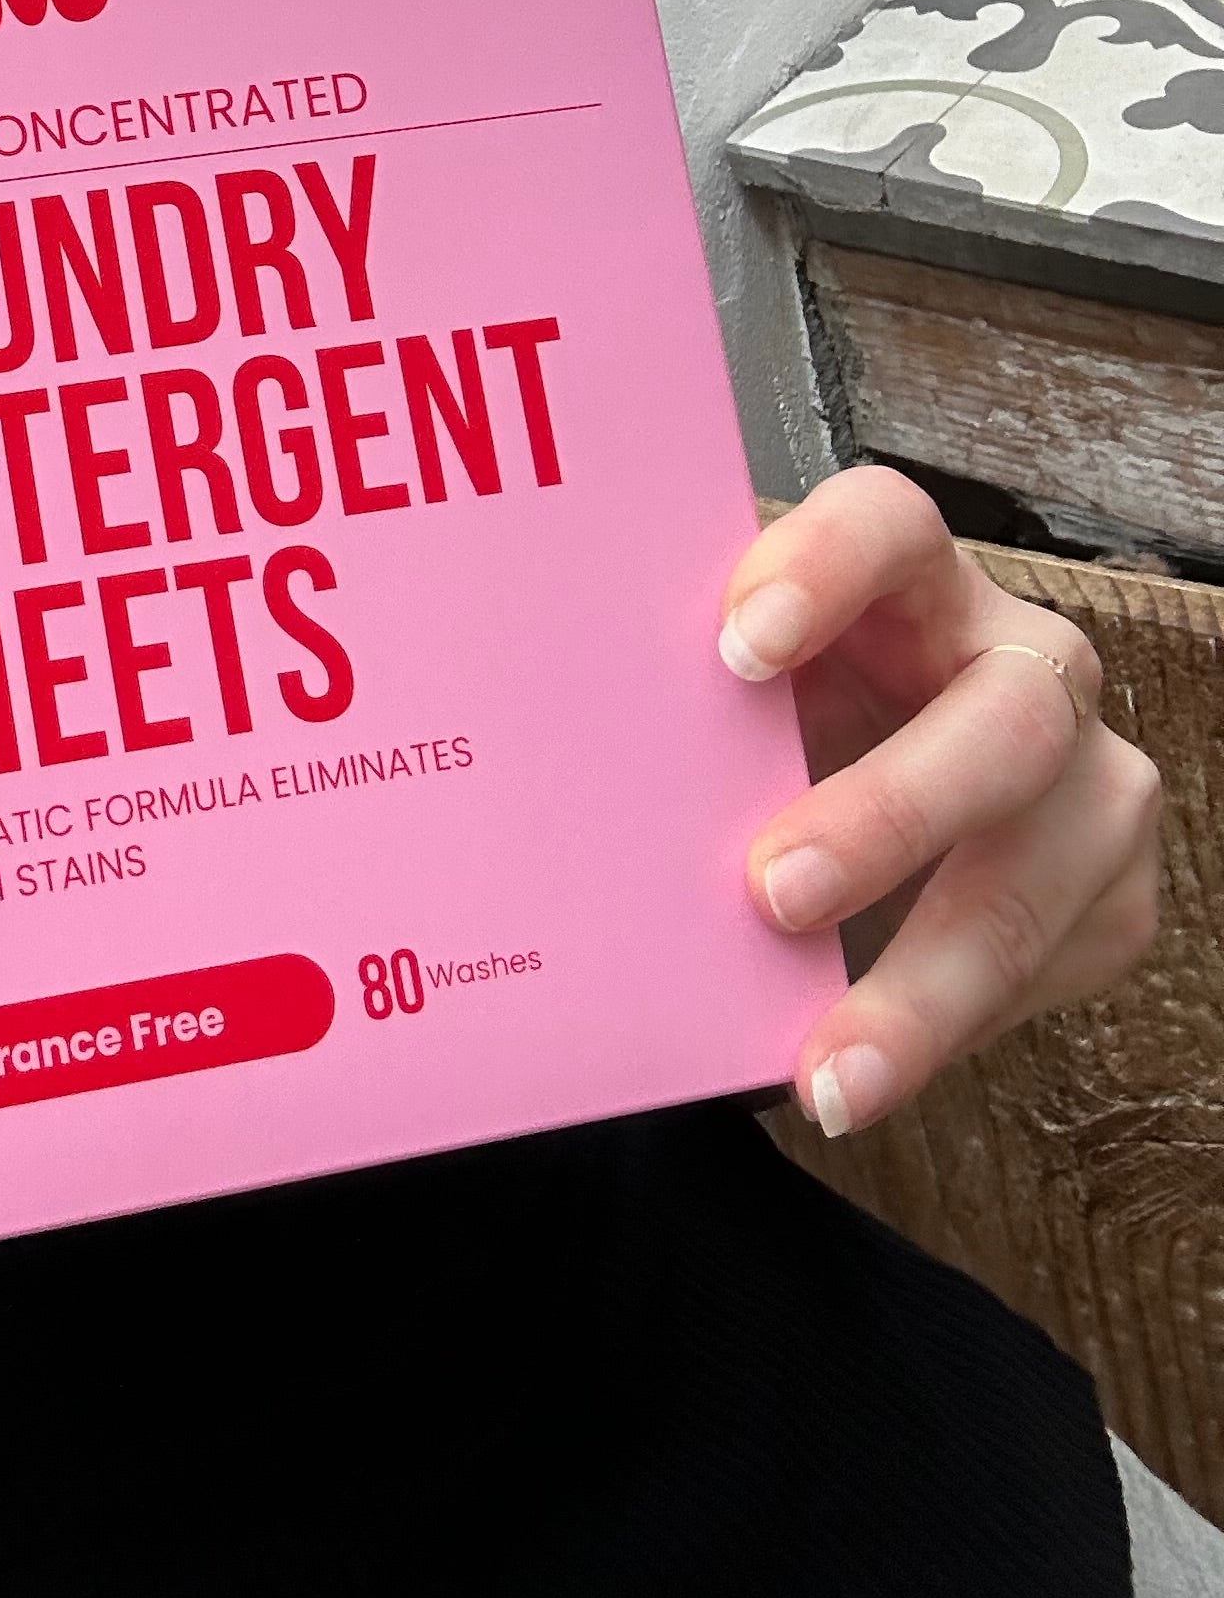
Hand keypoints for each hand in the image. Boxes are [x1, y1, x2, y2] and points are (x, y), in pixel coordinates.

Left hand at [720, 462, 1162, 1139]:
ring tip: (828, 1073)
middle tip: (771, 891)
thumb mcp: (727, 689)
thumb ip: (664, 692)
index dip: (826, 570)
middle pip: (1002, 720)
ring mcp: (1083, 776)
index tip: (734, 646)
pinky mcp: (1108, 888)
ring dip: (929, 983)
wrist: (874, 801)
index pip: (889, 522)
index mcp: (911, 579)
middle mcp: (1019, 661)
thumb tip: (489, 735)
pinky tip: (864, 1075)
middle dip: (892, 814)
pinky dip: (955, 1033)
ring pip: (1041, 872)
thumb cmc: (770, 724)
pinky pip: (1051, 968)